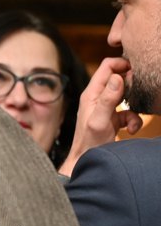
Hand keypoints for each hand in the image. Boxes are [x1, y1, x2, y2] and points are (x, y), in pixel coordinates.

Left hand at [59, 56, 141, 175]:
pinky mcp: (113, 119)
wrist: (87, 161)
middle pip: (118, 78)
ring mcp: (106, 108)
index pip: (107, 67)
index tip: (137, 69)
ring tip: (132, 119)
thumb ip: (108, 99)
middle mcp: (97, 98)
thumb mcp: (100, 120)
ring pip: (127, 96)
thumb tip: (117, 77)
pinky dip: (134, 120)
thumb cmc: (89, 143)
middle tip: (138, 94)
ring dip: (135, 106)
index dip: (122, 63)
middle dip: (132, 85)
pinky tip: (131, 131)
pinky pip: (129, 112)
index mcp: (91, 94)